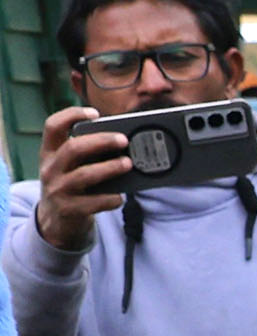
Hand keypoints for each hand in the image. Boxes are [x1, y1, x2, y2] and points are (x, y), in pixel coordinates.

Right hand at [32, 107, 132, 254]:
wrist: (55, 222)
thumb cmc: (71, 186)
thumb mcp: (70, 166)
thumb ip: (87, 153)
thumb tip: (122, 141)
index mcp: (50, 153)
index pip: (52, 126)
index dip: (71, 115)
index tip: (95, 113)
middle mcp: (50, 169)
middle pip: (73, 149)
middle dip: (101, 141)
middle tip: (124, 140)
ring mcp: (57, 190)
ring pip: (84, 175)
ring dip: (109, 168)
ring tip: (128, 164)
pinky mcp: (69, 210)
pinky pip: (94, 202)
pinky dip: (111, 198)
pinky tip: (120, 197)